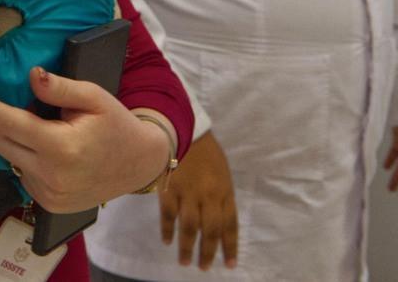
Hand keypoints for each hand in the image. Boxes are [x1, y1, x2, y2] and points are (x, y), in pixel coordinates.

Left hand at [0, 67, 170, 212]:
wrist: (138, 165)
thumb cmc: (116, 125)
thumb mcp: (95, 96)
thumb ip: (60, 87)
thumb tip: (31, 75)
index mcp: (61, 146)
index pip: (8, 122)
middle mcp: (50, 174)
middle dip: (4, 123)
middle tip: (35, 113)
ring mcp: (47, 194)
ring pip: (7, 159)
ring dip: (17, 142)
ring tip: (50, 135)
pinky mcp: (47, 204)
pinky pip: (20, 174)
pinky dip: (28, 160)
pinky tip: (54, 155)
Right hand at [159, 131, 237, 270]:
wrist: (183, 129)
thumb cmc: (206, 151)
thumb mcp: (222, 172)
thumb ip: (222, 195)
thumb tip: (221, 219)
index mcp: (225, 191)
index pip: (230, 225)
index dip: (230, 246)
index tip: (229, 264)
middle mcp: (209, 196)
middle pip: (210, 231)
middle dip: (208, 252)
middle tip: (204, 268)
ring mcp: (188, 193)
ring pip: (190, 227)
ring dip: (188, 247)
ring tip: (185, 262)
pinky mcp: (169, 189)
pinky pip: (168, 214)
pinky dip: (167, 230)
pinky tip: (167, 241)